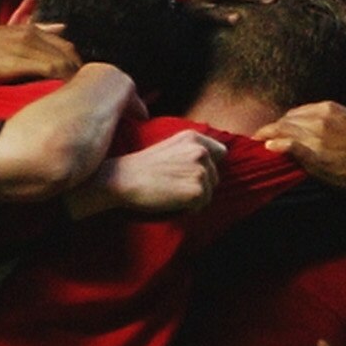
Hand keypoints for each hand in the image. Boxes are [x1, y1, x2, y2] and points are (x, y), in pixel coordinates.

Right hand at [0, 22, 78, 89]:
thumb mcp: (3, 36)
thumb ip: (32, 31)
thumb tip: (61, 27)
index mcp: (26, 29)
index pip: (64, 45)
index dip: (73, 63)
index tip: (75, 81)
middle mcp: (29, 34)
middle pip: (68, 52)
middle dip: (77, 72)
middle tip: (79, 93)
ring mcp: (25, 46)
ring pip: (63, 61)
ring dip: (73, 80)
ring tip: (74, 99)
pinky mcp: (20, 61)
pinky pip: (53, 70)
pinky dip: (62, 82)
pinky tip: (64, 96)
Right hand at [90, 129, 219, 216]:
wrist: (123, 179)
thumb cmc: (142, 167)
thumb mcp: (170, 146)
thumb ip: (190, 150)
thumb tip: (210, 163)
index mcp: (194, 138)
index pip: (221, 153)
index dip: (208, 166)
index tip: (191, 173)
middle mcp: (201, 151)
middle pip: (215, 177)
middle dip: (200, 184)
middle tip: (173, 185)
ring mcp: (200, 171)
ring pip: (210, 193)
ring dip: (194, 197)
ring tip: (171, 192)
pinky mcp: (197, 191)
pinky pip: (201, 206)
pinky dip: (188, 208)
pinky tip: (171, 200)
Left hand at [255, 102, 345, 196]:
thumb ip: (336, 117)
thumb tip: (322, 118)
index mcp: (330, 108)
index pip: (297, 112)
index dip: (284, 122)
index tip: (276, 129)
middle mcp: (321, 118)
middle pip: (287, 121)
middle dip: (272, 128)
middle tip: (260, 137)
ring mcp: (317, 135)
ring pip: (283, 131)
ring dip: (267, 136)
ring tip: (256, 142)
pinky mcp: (314, 154)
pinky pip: (288, 145)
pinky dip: (276, 145)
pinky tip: (268, 147)